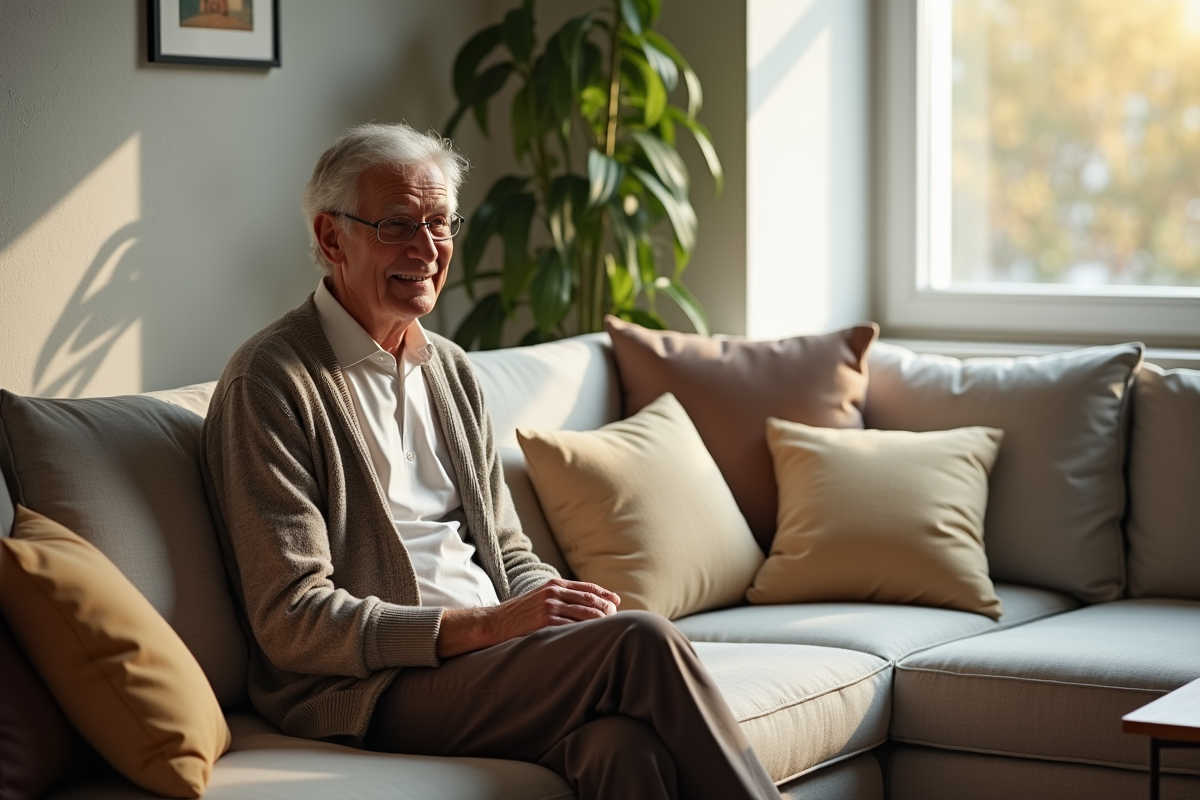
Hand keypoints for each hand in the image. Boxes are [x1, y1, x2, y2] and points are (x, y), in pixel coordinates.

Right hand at [437, 578, 620, 657]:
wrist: (495, 622)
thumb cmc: (519, 614)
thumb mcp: (540, 598)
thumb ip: (559, 597)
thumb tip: (584, 605)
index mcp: (554, 584)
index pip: (587, 587)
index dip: (604, 594)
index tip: (616, 602)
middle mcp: (554, 592)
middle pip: (590, 599)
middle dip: (606, 609)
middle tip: (617, 618)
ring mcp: (549, 606)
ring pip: (585, 613)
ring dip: (600, 621)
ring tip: (610, 629)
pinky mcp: (545, 621)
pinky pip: (572, 626)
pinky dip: (586, 631)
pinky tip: (594, 637)